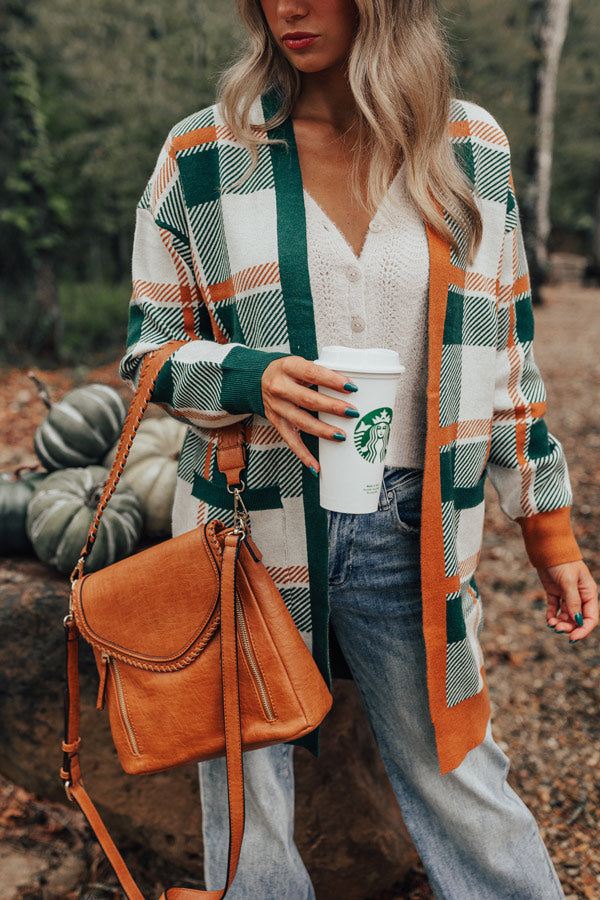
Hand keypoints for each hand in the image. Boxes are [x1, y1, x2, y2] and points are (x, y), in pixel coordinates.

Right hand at [261, 356, 357, 471]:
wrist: (257, 379)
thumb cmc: (288, 371)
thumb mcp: (300, 364)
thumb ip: (321, 373)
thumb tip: (352, 387)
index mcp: (289, 367)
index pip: (312, 373)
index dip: (332, 380)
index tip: (351, 387)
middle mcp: (280, 387)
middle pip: (308, 399)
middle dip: (332, 407)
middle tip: (352, 412)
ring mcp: (277, 406)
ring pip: (301, 421)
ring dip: (322, 430)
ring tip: (342, 436)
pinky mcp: (276, 422)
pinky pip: (290, 441)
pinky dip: (303, 455)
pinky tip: (316, 466)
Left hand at [537, 560, 598, 641]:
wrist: (547, 548)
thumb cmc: (562, 562)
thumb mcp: (569, 582)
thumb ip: (573, 601)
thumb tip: (577, 621)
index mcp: (589, 593)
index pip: (591, 617)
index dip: (583, 630)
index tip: (572, 638)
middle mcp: (580, 596)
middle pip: (577, 619)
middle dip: (568, 627)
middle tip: (556, 628)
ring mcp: (567, 595)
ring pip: (566, 615)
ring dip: (559, 622)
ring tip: (550, 622)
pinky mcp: (554, 592)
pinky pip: (554, 608)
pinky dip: (551, 615)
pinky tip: (548, 618)